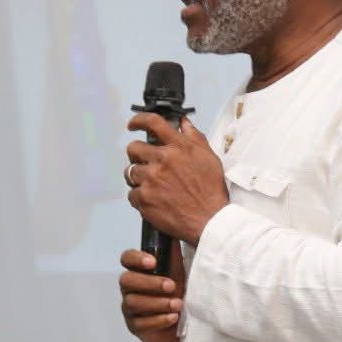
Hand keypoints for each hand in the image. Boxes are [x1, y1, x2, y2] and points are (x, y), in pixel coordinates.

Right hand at [119, 247, 185, 341]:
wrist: (185, 320)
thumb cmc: (178, 292)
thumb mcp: (178, 271)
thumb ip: (173, 254)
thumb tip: (174, 231)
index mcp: (138, 271)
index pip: (127, 258)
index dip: (136, 258)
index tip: (153, 262)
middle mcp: (129, 288)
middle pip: (126, 280)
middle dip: (149, 283)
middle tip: (171, 286)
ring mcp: (129, 308)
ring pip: (133, 302)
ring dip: (157, 303)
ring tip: (177, 305)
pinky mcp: (135, 327)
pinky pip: (140, 323)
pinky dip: (159, 320)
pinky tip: (173, 318)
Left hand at [126, 115, 227, 245]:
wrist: (209, 220)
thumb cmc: (211, 191)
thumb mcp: (208, 158)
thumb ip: (194, 137)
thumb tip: (183, 123)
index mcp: (178, 147)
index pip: (153, 122)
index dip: (139, 120)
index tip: (133, 124)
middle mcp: (162, 160)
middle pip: (133, 148)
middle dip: (137, 154)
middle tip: (144, 163)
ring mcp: (151, 179)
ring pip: (130, 171)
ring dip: (138, 177)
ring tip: (152, 185)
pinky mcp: (144, 198)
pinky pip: (132, 194)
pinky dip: (140, 197)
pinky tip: (153, 200)